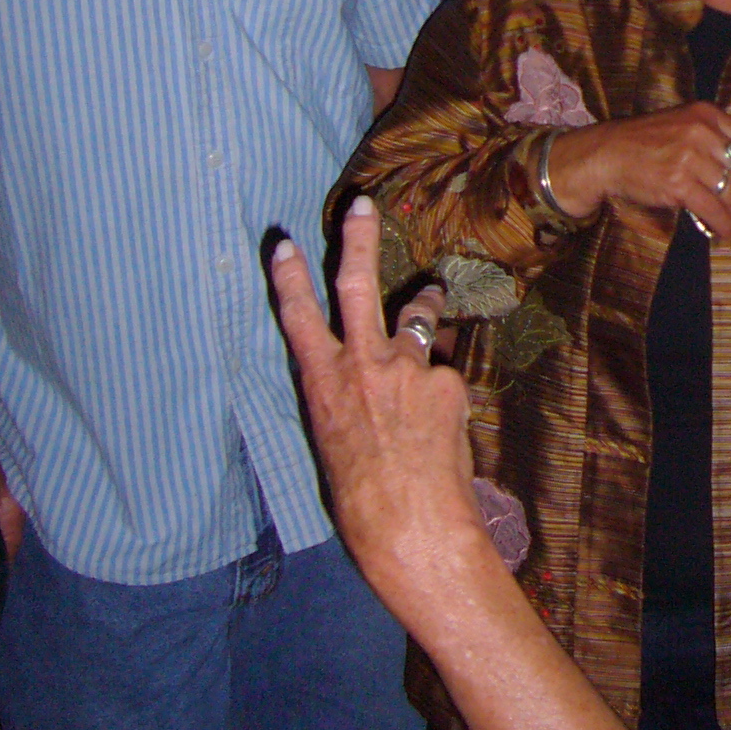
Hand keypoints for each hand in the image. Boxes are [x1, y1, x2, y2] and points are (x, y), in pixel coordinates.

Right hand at [268, 201, 486, 614]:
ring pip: (416, 315)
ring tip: (430, 290)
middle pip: (356, 285)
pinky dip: (446, 386)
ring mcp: (407, 367)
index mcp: (322, 384)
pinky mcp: (446, 380)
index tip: (282, 242)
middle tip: (362, 204)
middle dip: (358, 240)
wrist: (410, 525)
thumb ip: (350, 396)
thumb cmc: (362, 500)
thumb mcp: (335, 441)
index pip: (297, 318)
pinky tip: (448, 421)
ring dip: (423, 301)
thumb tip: (370, 377)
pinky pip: (446, 371)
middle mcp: (362, 365)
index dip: (287, 278)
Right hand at [544, 106, 730, 245]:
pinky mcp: (677, 181)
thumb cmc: (646, 144)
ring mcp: (689, 155)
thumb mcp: (682, 127)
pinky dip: (723, 225)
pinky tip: (724, 234)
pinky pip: (713, 209)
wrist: (607, 153)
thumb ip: (713, 142)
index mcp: (707, 115)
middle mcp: (702, 131)